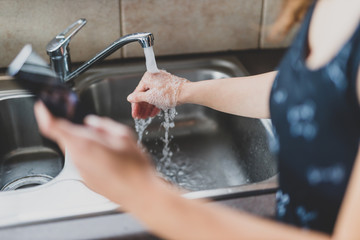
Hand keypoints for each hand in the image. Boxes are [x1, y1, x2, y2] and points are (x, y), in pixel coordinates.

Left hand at [34, 101, 156, 204]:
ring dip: (90, 144)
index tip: (43, 108)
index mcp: (85, 144)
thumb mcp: (124, 136)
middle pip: (69, 137)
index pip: (53, 127)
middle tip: (101, 131)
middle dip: (81, 131)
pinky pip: (84, 162)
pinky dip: (94, 157)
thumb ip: (104, 125)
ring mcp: (82, 171)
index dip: (45, 115)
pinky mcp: (88, 180)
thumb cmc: (134, 168)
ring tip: (113, 149)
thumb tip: (93, 123)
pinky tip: (113, 160)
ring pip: (78, 149)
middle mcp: (78, 159)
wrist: (140, 194)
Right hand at [127, 70, 187, 118]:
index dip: (135, 106)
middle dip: (142, 108)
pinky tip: (153, 113)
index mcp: (148, 78)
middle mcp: (154, 78)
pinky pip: (158, 96)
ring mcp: (161, 82)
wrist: (186, 93)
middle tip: (140, 117)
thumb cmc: (169, 93)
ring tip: (146, 117)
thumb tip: (130, 98)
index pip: (137, 93)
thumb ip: (138, 98)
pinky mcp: (167, 87)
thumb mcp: (151, 97)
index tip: (134, 114)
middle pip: (144, 95)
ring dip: (148, 108)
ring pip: (151, 96)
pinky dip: (155, 104)